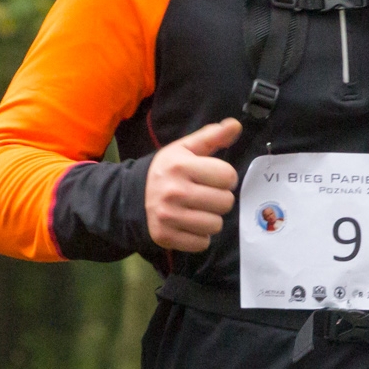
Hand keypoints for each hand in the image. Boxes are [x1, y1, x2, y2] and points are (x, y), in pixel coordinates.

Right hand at [145, 118, 241, 251]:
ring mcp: (168, 217)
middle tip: (206, 195)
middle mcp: (174, 192)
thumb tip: (235, 125)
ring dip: (211, 219)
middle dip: (220, 199)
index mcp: (181, 166)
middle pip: (225, 202)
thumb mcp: (186, 149)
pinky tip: (189, 224)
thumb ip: (212, 136)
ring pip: (215, 225)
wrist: (133, 196)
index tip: (214, 178)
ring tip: (198, 210)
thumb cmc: (168, 170)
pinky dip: (200, 236)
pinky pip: (201, 243)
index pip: (228, 176)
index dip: (225, 177)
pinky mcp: (165, 237)